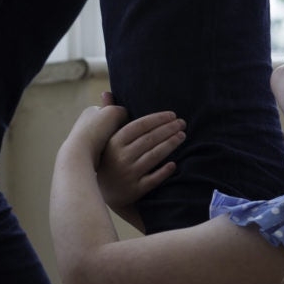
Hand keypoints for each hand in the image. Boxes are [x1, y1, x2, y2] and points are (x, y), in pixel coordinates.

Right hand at [94, 92, 183, 217]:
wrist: (101, 191)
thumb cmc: (108, 159)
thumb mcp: (104, 138)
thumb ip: (108, 115)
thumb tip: (106, 92)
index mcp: (114, 142)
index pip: (139, 126)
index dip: (158, 119)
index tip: (172, 115)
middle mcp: (121, 158)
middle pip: (149, 140)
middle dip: (168, 130)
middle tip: (182, 123)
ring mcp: (128, 174)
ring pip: (153, 157)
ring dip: (170, 145)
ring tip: (182, 136)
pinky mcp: (135, 190)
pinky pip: (153, 179)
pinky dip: (164, 171)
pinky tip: (174, 163)